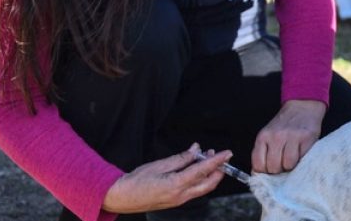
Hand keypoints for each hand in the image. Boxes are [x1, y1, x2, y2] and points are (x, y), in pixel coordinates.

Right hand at [102, 144, 229, 213]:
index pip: (202, 170)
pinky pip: (194, 190)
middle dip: (219, 170)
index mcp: (176, 185)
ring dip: (209, 174)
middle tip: (221, 156)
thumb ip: (180, 158)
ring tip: (207, 157)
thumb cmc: (137, 181)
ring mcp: (179, 200)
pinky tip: (197, 168)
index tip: (227, 153)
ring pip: (203, 188)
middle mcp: (181, 196)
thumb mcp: (158, 165)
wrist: (123, 198)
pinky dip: (200, 179)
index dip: (217, 161)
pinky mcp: (177, 201)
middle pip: (209, 183)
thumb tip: (196, 150)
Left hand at [252, 99, 326, 173]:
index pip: (258, 165)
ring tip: (292, 159)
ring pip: (287, 165)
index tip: (270, 171)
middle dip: (278, 171)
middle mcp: (276, 137)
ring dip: (290, 167)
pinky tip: (300, 153)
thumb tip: (259, 174)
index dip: (264, 172)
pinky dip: (301, 160)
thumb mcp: (268, 135)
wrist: (302, 107)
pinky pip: (301, 159)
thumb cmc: (284, 125)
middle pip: (273, 167)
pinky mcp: (306, 138)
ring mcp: (291, 137)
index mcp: (263, 137)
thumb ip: (263, 152)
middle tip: (283, 165)